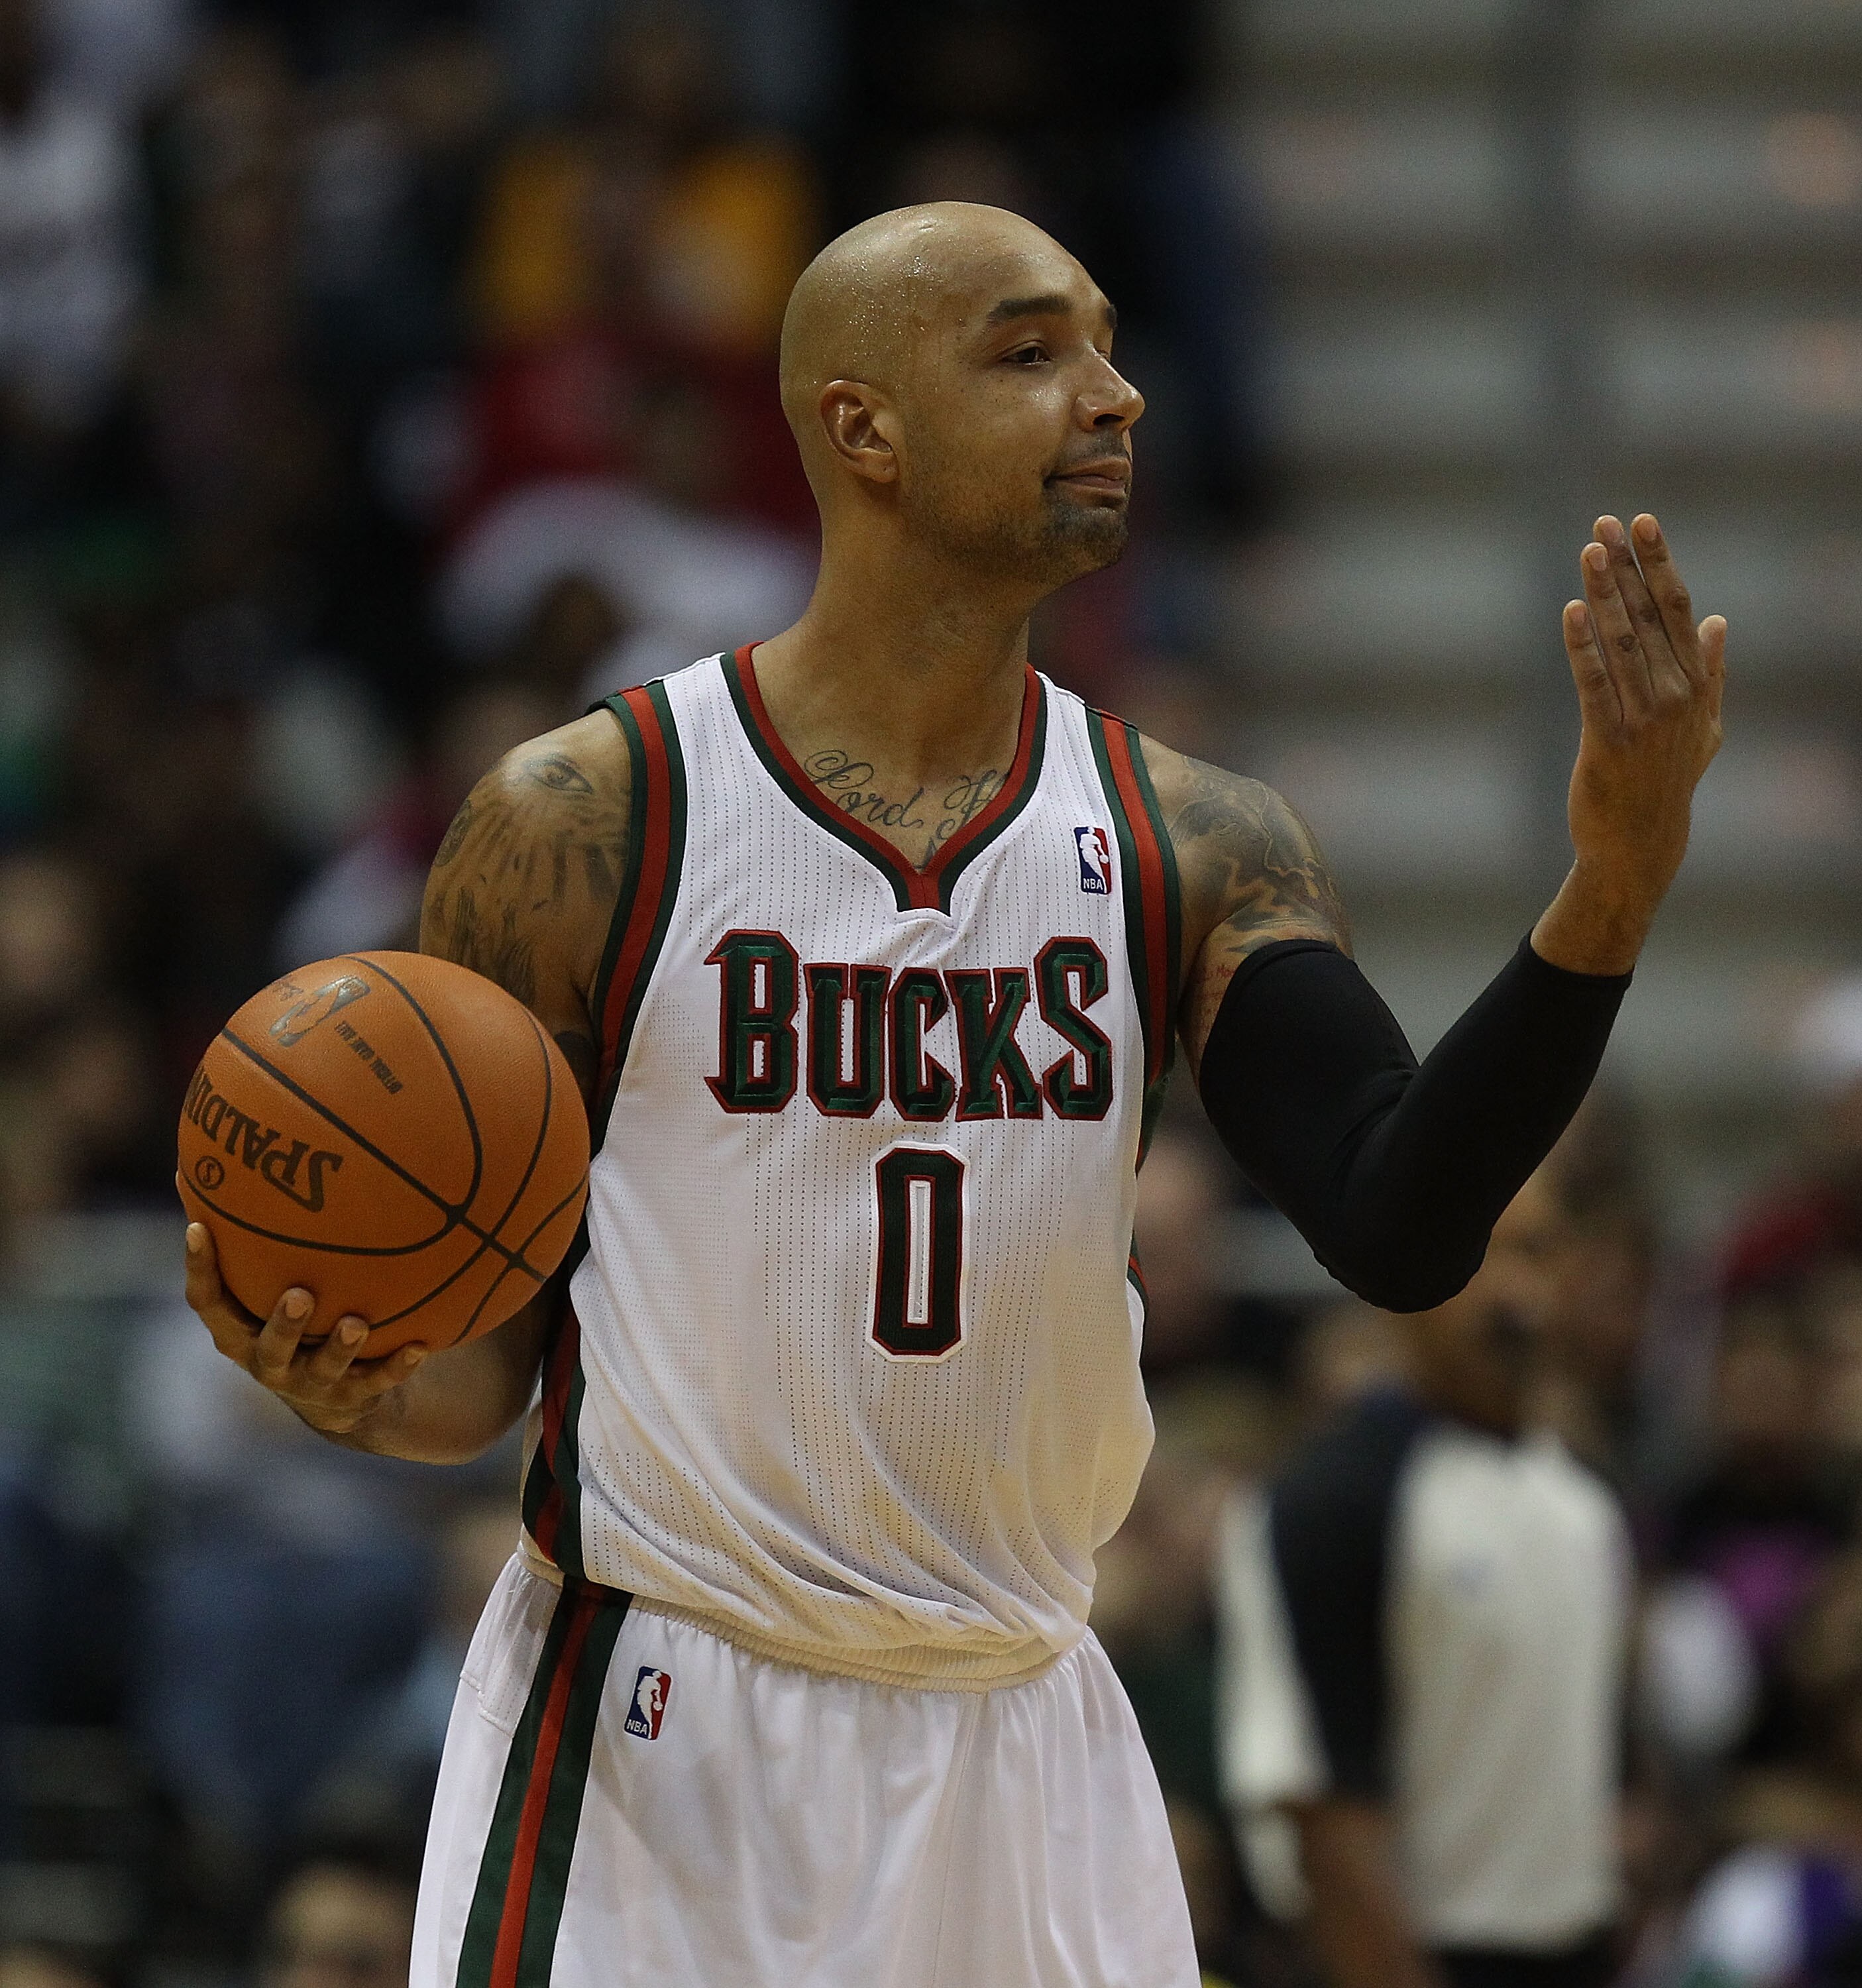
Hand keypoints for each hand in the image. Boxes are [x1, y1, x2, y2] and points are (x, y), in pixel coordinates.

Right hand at [182, 1218, 427, 1436]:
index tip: (198, 1228)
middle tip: (300, 1295)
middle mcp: (267, 1360)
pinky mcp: (352, 1398)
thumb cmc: (289, 1317)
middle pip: (267, 1346)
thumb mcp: (262, 1282)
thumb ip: (246, 1234)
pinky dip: (398, 1367)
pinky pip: (377, 1382)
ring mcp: (310, 1384)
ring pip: (323, 1370)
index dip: (199, 1266)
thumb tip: (212, 1154)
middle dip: (283, 1324)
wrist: (331, 1397)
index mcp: (238, 1330)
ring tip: (357, 1323)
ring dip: (341, 1348)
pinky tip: (423, 1346)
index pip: (207, 1301)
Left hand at [1536, 513, 1725, 974]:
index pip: (1677, 608)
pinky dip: (1582, 646)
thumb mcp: (1705, 726)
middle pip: (1649, 616)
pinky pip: (1593, 684)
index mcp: (1695, 683)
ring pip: (1621, 642)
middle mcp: (1675, 695)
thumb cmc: (1669, 780)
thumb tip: (1718, 620)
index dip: (1658, 563)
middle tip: (1606, 523)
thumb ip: (1712, 672)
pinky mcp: (1607, 741)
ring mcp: (1643, 718)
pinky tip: (1570, 611)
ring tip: (1588, 551)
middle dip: (1627, 567)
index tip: (1642, 523)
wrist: (1642, 843)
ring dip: (1603, 594)